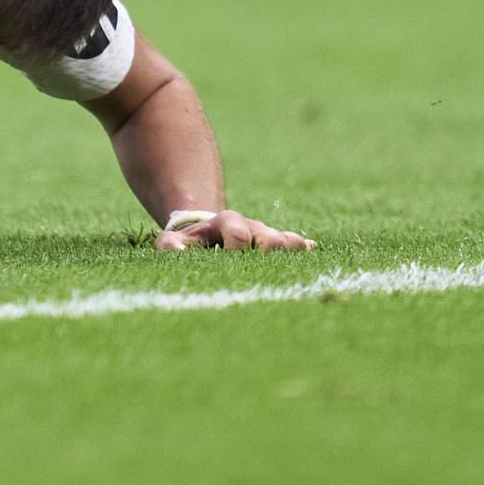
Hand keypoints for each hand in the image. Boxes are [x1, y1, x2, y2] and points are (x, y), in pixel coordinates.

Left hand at [155, 210, 317, 251]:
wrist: (205, 232)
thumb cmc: (189, 243)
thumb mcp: (175, 241)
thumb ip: (171, 246)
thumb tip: (174, 250)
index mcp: (226, 224)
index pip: (237, 234)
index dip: (238, 246)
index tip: (234, 259)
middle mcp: (250, 228)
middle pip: (269, 237)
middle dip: (272, 248)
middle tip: (271, 261)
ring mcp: (265, 236)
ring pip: (284, 241)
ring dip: (291, 250)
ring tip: (298, 257)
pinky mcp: (276, 244)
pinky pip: (294, 244)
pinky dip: (302, 248)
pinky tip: (312, 249)